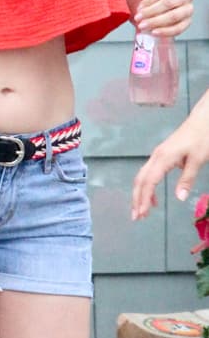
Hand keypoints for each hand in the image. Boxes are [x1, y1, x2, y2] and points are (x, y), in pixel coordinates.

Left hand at [129, 0, 193, 38]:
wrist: (161, 11)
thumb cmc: (155, 0)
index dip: (149, 0)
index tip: (139, 8)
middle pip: (169, 2)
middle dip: (151, 11)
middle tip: (138, 18)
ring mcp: (188, 9)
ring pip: (174, 16)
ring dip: (156, 22)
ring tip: (143, 26)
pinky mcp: (187, 23)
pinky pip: (178, 29)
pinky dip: (165, 31)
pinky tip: (154, 32)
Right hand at [131, 102, 208, 218]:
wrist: (203, 120)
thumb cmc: (202, 138)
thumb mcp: (197, 160)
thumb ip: (187, 179)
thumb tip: (179, 198)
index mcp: (163, 158)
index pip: (149, 182)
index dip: (144, 199)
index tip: (142, 214)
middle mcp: (156, 157)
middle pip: (140, 180)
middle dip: (136, 199)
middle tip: (136, 217)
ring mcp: (157, 155)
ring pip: (142, 177)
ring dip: (140, 194)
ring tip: (142, 211)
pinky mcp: (162, 155)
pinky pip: (149, 173)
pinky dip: (148, 187)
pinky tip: (154, 198)